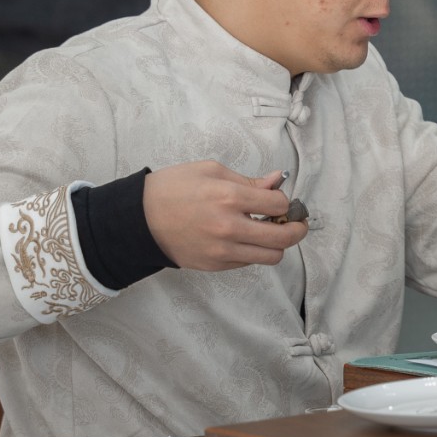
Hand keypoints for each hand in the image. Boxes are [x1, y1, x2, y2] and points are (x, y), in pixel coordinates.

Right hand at [143, 162, 308, 270]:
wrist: (138, 219)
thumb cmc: (172, 188)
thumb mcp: (211, 171)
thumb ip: (248, 180)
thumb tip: (276, 182)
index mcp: (229, 197)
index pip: (279, 204)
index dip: (285, 201)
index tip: (279, 199)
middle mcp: (229, 227)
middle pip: (283, 237)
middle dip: (297, 228)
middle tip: (296, 222)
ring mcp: (222, 251)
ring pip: (271, 256)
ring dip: (278, 244)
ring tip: (270, 231)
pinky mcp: (215, 265)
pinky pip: (249, 263)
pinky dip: (255, 252)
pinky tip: (247, 238)